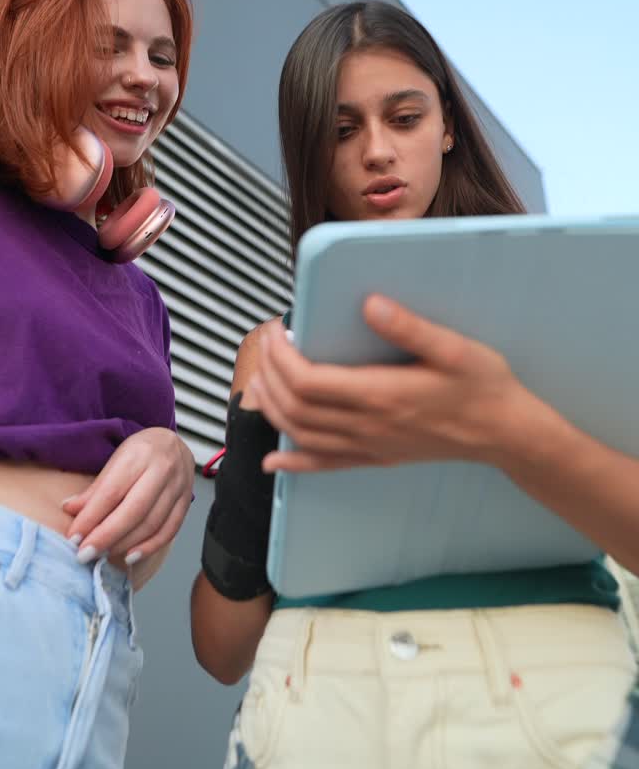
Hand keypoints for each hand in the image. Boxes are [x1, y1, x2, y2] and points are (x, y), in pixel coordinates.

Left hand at [63, 428, 193, 565]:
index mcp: (139, 454)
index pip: (112, 491)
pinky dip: (149, 547)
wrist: (173, 444)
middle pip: (133, 510)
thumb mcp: (115, 460)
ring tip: (103, 554)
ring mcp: (178, 486)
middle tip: (85, 553)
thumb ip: (95, 489)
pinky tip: (130, 556)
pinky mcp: (186, 502)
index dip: (91, 517)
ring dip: (125, 544)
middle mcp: (162, 469)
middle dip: (106, 536)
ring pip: (151, 523)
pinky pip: (169, 530)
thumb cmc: (140, 451)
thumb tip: (70, 510)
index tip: (74, 537)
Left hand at [252, 295, 530, 473]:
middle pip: (296, 408)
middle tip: (267, 343)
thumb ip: (409, 327)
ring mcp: (371, 447)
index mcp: (381, 395)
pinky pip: (325, 466)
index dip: (281, 357)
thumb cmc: (483, 385)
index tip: (276, 330)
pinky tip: (273, 462)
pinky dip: (294, 464)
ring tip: (262, 379)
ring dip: (272, 409)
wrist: (506, 433)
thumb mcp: (454, 347)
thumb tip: (369, 303)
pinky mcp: (377, 458)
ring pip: (302, 436)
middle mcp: (369, 426)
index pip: (308, 381)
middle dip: (270, 375)